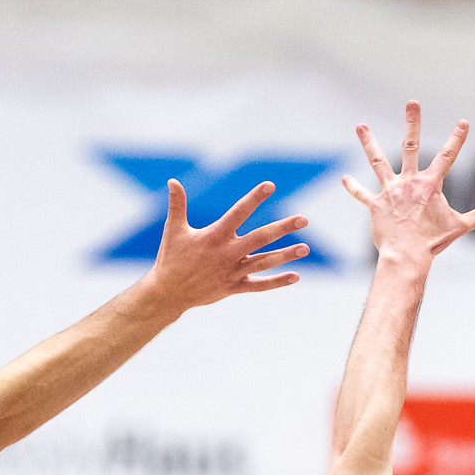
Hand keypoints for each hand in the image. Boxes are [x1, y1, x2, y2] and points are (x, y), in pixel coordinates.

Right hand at [140, 180, 309, 311]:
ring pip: (264, 262)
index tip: (270, 185)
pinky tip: (295, 276)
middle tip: (303, 219)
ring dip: (286, 255)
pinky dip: (277, 282)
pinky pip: (259, 286)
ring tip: (305, 248)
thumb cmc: (171, 258)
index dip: (254, 198)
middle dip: (282, 228)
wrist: (169, 293)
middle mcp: (227, 253)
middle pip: (260, 238)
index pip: (239, 212)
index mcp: (215, 236)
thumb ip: (177, 205)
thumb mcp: (173, 230)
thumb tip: (172, 181)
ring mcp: (232, 272)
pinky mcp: (234, 287)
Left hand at [343, 102, 474, 260]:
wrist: (406, 255)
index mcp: (430, 185)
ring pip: (378, 161)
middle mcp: (409, 182)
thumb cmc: (433, 242)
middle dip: (412, 122)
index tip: (463, 122)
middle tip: (412, 102)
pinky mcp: (375, 205)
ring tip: (361, 125)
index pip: (448, 156)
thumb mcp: (460, 226)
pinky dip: (353, 188)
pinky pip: (362, 194)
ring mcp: (390, 192)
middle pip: (411, 145)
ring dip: (369, 143)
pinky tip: (345, 179)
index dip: (457, 139)